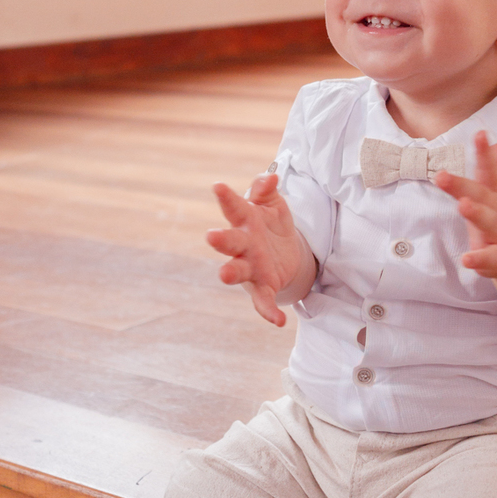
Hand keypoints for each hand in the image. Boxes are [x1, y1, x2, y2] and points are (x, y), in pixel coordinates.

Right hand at [207, 174, 309, 327]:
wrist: (286, 252)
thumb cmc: (271, 224)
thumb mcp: (273, 204)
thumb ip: (267, 190)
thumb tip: (271, 176)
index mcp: (245, 221)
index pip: (233, 207)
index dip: (226, 197)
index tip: (218, 186)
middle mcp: (243, 245)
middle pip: (229, 241)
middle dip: (221, 239)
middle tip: (210, 236)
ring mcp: (251, 267)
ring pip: (237, 271)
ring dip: (230, 273)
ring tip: (223, 275)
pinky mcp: (264, 286)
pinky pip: (263, 301)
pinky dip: (268, 312)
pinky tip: (279, 321)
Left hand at [434, 132, 496, 280]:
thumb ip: (495, 166)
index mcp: (495, 192)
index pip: (489, 169)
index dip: (484, 152)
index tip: (480, 133)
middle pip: (480, 194)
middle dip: (461, 184)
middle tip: (441, 175)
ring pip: (488, 222)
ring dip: (475, 213)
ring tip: (463, 205)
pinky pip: (490, 257)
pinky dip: (480, 259)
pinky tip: (467, 260)